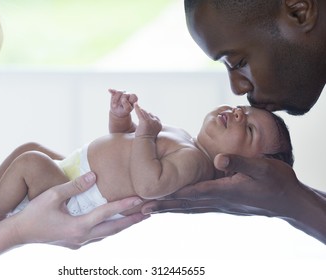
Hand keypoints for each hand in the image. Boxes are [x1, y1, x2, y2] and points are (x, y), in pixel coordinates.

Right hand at [14, 172, 147, 248]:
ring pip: (108, 234)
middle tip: (149, 212)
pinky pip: (99, 236)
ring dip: (123, 225)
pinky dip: (110, 228)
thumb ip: (75, 186)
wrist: (19, 234)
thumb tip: (94, 176)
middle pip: (114, 228)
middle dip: (132, 220)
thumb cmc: (34, 213)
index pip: (106, 213)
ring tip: (138, 217)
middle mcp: (83, 237)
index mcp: (78, 226)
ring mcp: (80, 243)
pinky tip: (115, 223)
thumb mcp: (53, 195)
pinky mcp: (76, 243)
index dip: (123, 205)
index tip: (139, 199)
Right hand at [109, 89, 137, 117]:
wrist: (117, 112)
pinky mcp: (115, 92)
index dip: (130, 101)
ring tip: (114, 106)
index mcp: (133, 98)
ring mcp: (122, 92)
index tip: (129, 105)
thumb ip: (127, 106)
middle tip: (120, 106)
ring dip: (115, 100)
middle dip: (121, 102)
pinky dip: (112, 90)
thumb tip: (123, 99)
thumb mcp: (127, 110)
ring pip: (119, 93)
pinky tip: (109, 90)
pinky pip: (114, 91)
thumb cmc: (124, 111)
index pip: (133, 96)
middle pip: (125, 95)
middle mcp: (128, 94)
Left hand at [134, 103, 161, 137]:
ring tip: (136, 108)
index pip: (153, 116)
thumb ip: (152, 124)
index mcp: (159, 124)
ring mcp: (150, 121)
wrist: (143, 144)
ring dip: (140, 111)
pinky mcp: (144, 121)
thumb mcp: (151, 130)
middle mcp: (156, 122)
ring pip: (144, 112)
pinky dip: (137, 108)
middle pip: (149, 113)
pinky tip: (135, 104)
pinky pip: (140, 113)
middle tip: (139, 114)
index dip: (148, 116)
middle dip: (144, 114)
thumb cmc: (146, 139)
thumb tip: (149, 119)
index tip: (144, 119)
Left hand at [142, 154, 299, 216]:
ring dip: (169, 209)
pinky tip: (177, 206)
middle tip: (139, 210)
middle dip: (161, 207)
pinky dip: (183, 207)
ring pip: (189, 208)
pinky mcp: (224, 204)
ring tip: (150, 210)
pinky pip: (198, 207)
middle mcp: (218, 201)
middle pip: (184, 205)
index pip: (191, 193)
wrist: (288, 201)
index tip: (149, 200)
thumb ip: (239, 162)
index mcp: (224, 191)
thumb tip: (217, 159)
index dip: (169, 196)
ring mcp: (220, 205)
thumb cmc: (277, 182)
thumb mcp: (261, 167)